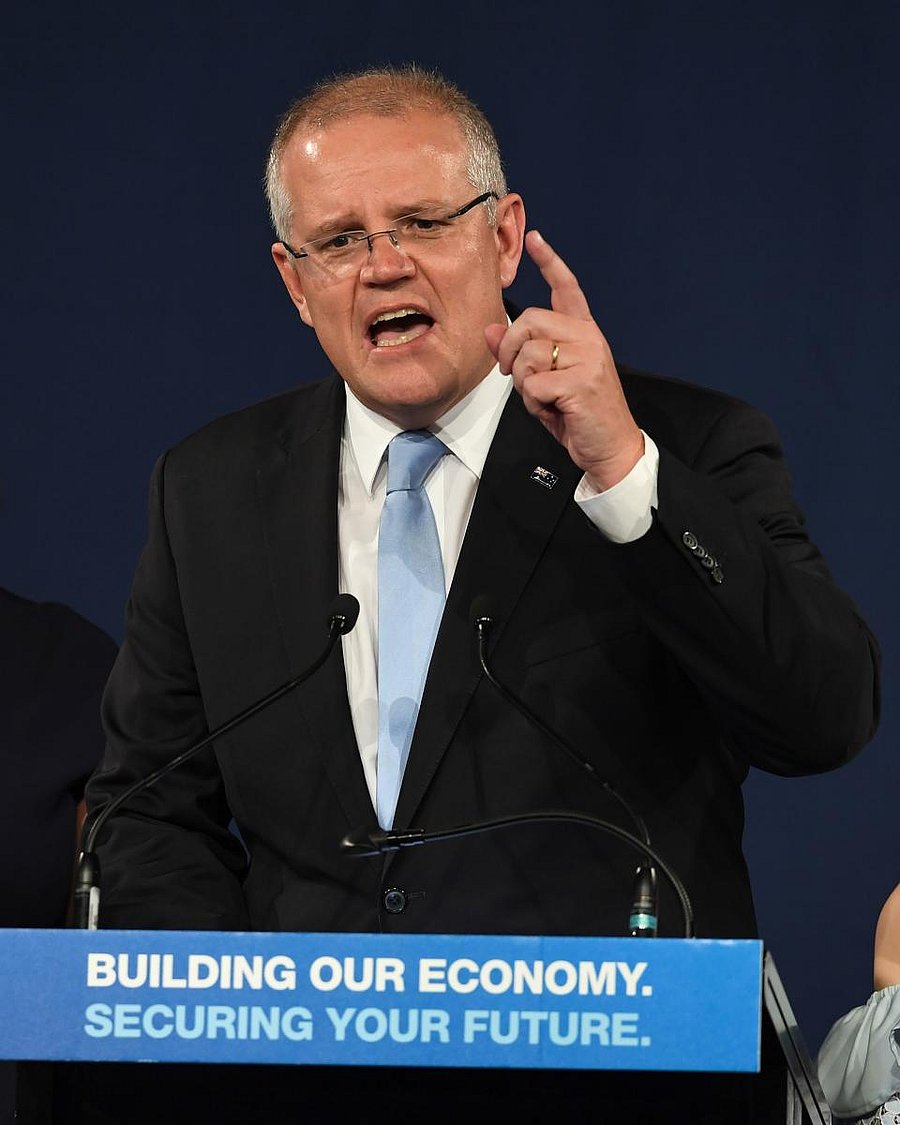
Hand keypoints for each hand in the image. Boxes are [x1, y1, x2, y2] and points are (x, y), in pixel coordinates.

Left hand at [484, 230, 643, 490]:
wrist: (610, 447)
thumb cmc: (577, 414)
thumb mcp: (544, 381)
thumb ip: (520, 354)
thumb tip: (491, 331)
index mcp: (583, 333)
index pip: (567, 289)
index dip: (550, 262)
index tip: (535, 238)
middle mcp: (588, 339)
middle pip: (529, 321)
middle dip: (509, 350)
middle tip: (512, 375)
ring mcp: (588, 359)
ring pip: (528, 355)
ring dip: (525, 384)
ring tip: (545, 399)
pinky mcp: (581, 383)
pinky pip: (534, 385)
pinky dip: (534, 404)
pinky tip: (553, 411)